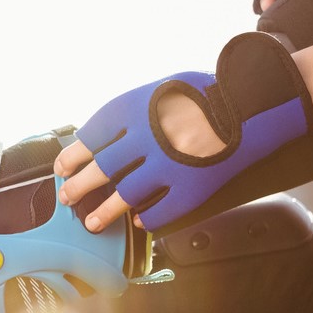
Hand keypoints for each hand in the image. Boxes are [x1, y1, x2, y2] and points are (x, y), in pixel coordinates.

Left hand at [55, 89, 227, 231]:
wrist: (249, 107)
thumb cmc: (204, 95)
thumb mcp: (159, 91)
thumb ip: (130, 114)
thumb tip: (98, 140)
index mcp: (136, 109)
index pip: (91, 137)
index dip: (72, 156)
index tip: (63, 166)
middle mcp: (148, 139)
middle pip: (101, 169)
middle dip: (78, 186)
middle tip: (68, 196)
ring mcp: (169, 166)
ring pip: (125, 195)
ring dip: (104, 212)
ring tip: (92, 221)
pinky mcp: (190, 189)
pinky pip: (160, 212)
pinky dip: (146, 219)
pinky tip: (139, 221)